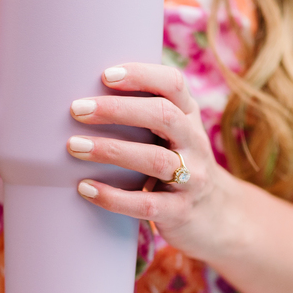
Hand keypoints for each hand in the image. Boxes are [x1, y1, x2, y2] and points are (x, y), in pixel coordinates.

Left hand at [66, 62, 231, 255]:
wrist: (218, 216)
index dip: (141, 75)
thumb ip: (144, 113)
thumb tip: (83, 93)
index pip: (173, 84)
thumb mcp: (173, 133)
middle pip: (163, 116)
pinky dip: (112, 196)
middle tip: (78, 109)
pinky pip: (145, 204)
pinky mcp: (179, 212)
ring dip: (111, 150)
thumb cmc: (177, 163)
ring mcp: (192, 178)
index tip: (105, 75)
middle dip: (118, 110)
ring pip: (155, 159)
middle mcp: (195, 143)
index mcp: (189, 116)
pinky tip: (85, 187)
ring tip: (74, 146)